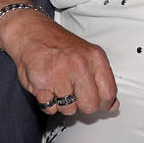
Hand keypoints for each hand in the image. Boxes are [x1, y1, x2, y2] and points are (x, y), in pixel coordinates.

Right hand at [0, 13, 117, 116]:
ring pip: (69, 109)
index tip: (97, 101)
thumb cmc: (58, 44)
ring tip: (57, 83)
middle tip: (74, 91)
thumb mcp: (87, 54)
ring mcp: (60, 74)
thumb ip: (102, 80)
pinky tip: (47, 85)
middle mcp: (80, 65)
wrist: (30, 33)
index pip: (109, 92)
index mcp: (95, 57)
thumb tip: (113, 105)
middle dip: (82, 104)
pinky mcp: (42, 83)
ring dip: (62, 102)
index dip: (103, 102)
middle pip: (90, 106)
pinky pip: (50, 108)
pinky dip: (47, 102)